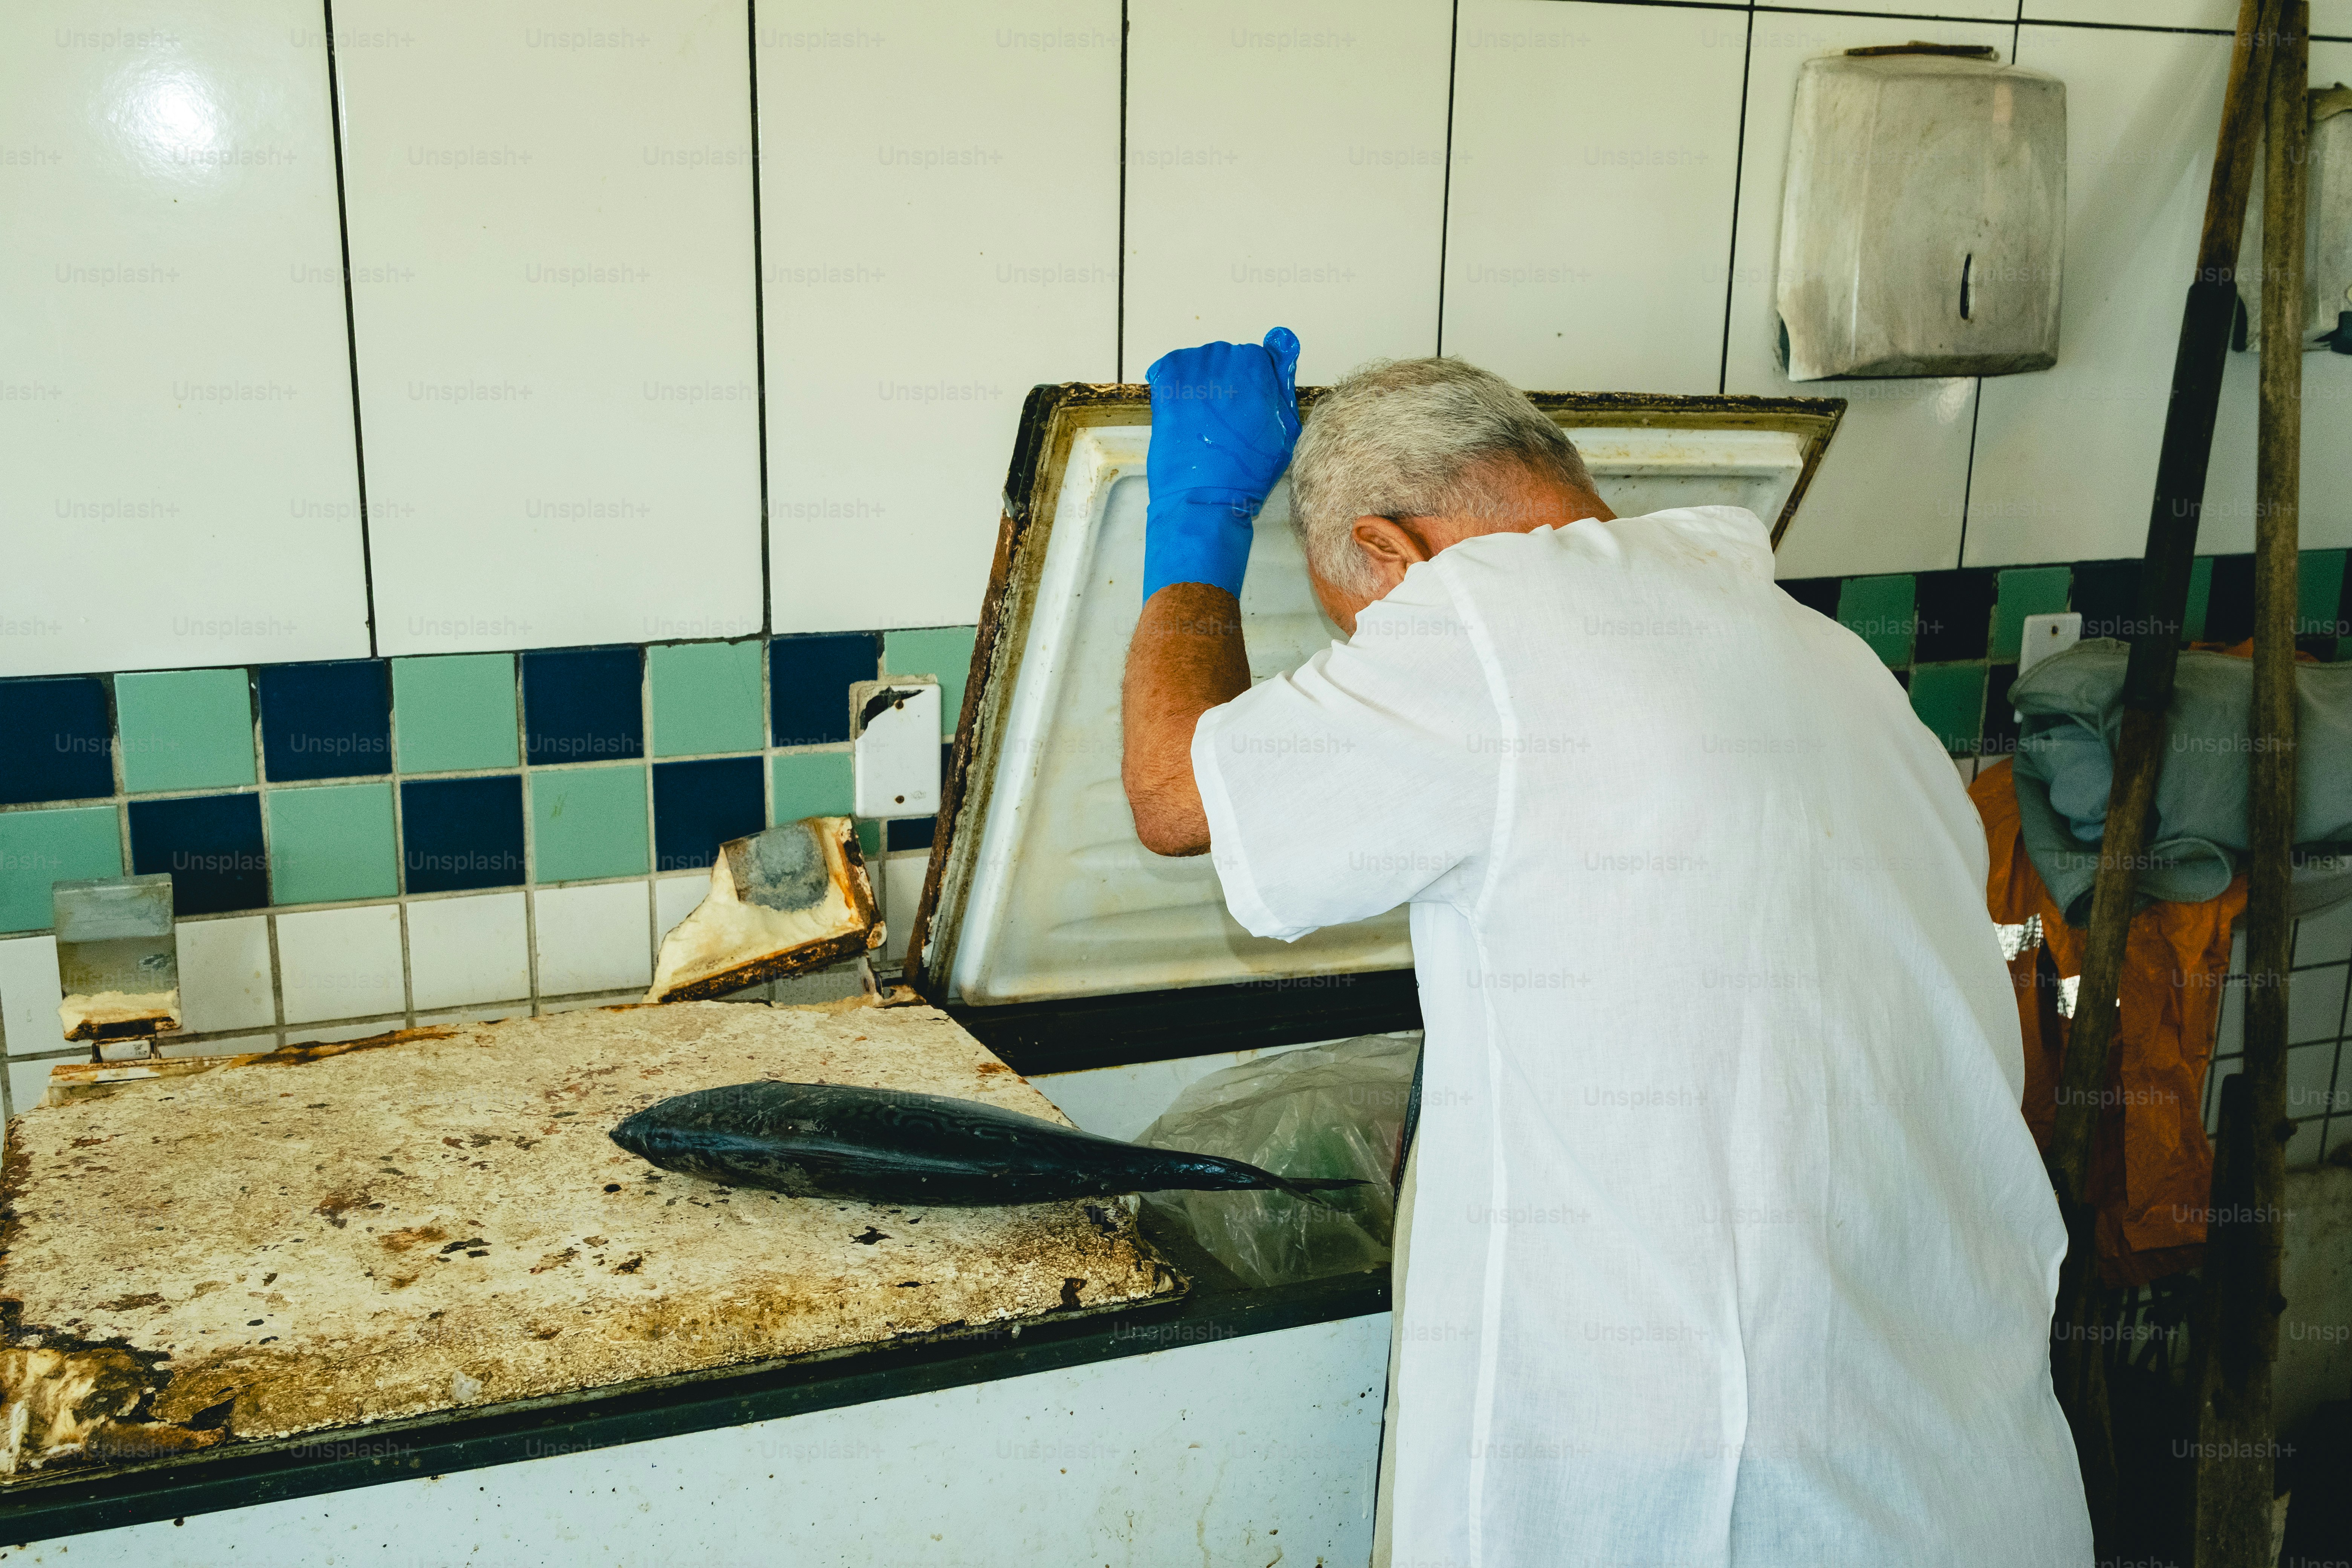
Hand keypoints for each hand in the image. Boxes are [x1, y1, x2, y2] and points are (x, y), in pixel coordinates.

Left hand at [1140, 326, 1300, 601]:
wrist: (1206, 497)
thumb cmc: (1247, 472)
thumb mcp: (1284, 430)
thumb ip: (1283, 386)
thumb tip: (1283, 348)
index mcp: (1258, 366)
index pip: (1254, 357)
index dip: (1249, 385)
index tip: (1244, 406)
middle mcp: (1225, 360)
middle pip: (1224, 359)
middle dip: (1224, 384)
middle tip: (1223, 421)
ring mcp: (1193, 371)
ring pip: (1197, 365)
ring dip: (1199, 385)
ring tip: (1201, 421)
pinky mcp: (1166, 384)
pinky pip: (1167, 370)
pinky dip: (1171, 385)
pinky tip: (1180, 411)